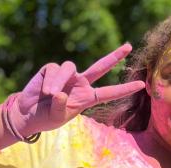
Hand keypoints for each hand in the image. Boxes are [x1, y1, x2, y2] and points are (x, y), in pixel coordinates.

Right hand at [8, 44, 145, 136]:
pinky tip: (45, 90)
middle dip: (114, 57)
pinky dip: (51, 80)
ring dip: (60, 81)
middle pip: (100, 67)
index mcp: (88, 98)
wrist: (29, 113)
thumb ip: (61, 107)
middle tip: (129, 47)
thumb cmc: (47, 117)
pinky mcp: (52, 69)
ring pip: (70, 67)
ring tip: (50, 94)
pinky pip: (55, 69)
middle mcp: (81, 83)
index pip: (109, 93)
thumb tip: (60, 92)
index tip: (141, 85)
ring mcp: (68, 75)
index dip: (124, 89)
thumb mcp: (57, 117)